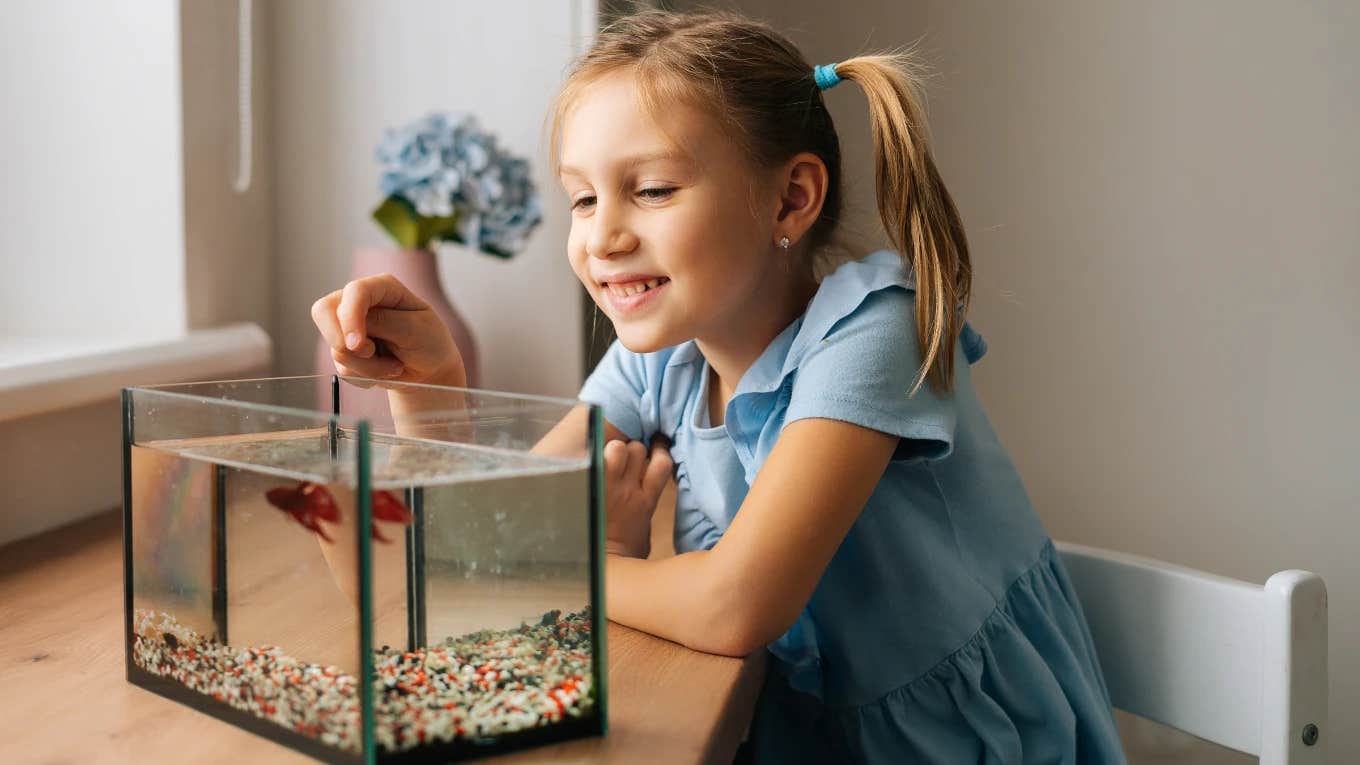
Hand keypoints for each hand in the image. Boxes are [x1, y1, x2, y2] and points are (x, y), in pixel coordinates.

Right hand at [311, 273, 466, 386]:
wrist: (428, 370)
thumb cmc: (429, 343)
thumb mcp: (417, 330)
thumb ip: (385, 324)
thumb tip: (352, 332)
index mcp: (382, 287)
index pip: (354, 292)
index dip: (350, 317)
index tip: (357, 345)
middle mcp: (359, 301)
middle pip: (323, 312)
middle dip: (345, 343)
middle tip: (372, 354)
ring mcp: (348, 325)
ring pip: (335, 348)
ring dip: (367, 367)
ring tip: (393, 366)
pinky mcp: (344, 349)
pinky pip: (341, 369)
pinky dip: (364, 377)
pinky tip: (383, 371)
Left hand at [603, 435, 672, 558]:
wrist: (601, 568)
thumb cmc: (623, 558)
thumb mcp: (644, 536)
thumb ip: (645, 515)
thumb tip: (644, 508)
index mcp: (646, 502)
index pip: (662, 462)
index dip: (659, 452)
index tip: (653, 451)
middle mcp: (629, 490)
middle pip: (638, 449)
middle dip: (633, 449)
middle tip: (625, 457)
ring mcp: (608, 487)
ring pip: (618, 448)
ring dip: (614, 449)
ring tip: (608, 458)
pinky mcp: (589, 487)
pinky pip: (594, 459)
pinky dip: (593, 457)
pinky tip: (591, 462)